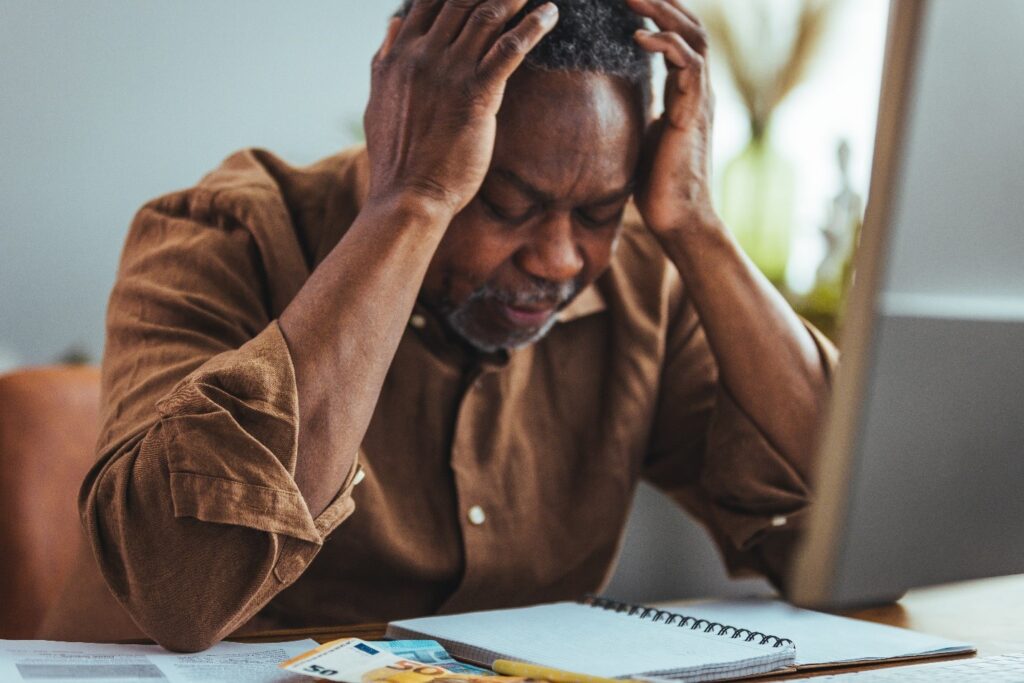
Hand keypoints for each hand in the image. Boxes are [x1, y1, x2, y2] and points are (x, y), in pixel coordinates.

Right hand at [363, 0, 558, 217]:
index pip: (429, 1)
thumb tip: (394, 24)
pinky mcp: (476, 94)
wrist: (407, 195)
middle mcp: (422, 55)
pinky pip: (510, 48)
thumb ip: (384, 59)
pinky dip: (533, 26)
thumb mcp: (377, 99)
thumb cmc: (396, 157)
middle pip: (461, 0)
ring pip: (486, 15)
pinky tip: (550, 14)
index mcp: (399, 55)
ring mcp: (449, 72)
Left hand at [626, 0, 718, 236]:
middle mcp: (698, 89)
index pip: (679, 38)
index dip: (659, 14)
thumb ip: (638, 111)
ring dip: (663, 12)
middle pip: (690, 26)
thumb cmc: (658, 184)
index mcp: (685, 92)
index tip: (630, 0)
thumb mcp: (642, 136)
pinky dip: (666, 45)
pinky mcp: (694, 113)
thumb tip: (613, 99)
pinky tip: (639, 37)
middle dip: (661, 1)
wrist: (678, 217)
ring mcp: (700, 99)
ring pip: (693, 37)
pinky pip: (689, 65)